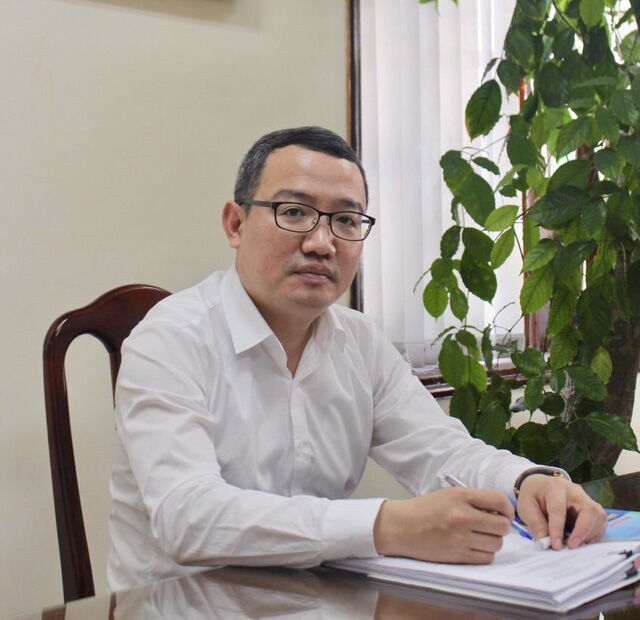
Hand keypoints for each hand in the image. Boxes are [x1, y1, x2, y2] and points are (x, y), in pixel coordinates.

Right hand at [373, 488, 512, 563]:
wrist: (402, 527)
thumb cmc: (425, 509)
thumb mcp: (449, 494)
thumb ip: (474, 500)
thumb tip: (500, 512)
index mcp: (460, 496)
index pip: (499, 501)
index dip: (507, 508)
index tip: (504, 513)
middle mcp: (462, 516)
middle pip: (502, 526)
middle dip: (501, 526)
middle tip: (492, 525)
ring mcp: (460, 538)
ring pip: (496, 544)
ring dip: (493, 540)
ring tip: (480, 535)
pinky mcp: (458, 556)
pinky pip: (486, 558)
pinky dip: (484, 553)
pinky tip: (474, 546)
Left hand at [516, 474, 607, 549]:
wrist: (541, 487)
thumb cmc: (534, 496)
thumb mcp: (526, 506)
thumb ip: (535, 523)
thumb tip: (545, 542)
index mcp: (555, 487)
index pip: (559, 509)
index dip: (557, 529)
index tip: (555, 546)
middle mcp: (575, 491)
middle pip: (588, 509)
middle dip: (583, 531)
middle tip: (572, 546)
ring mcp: (586, 499)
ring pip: (598, 516)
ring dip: (590, 534)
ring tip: (576, 545)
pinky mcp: (592, 509)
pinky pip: (600, 522)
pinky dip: (594, 535)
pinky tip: (582, 542)